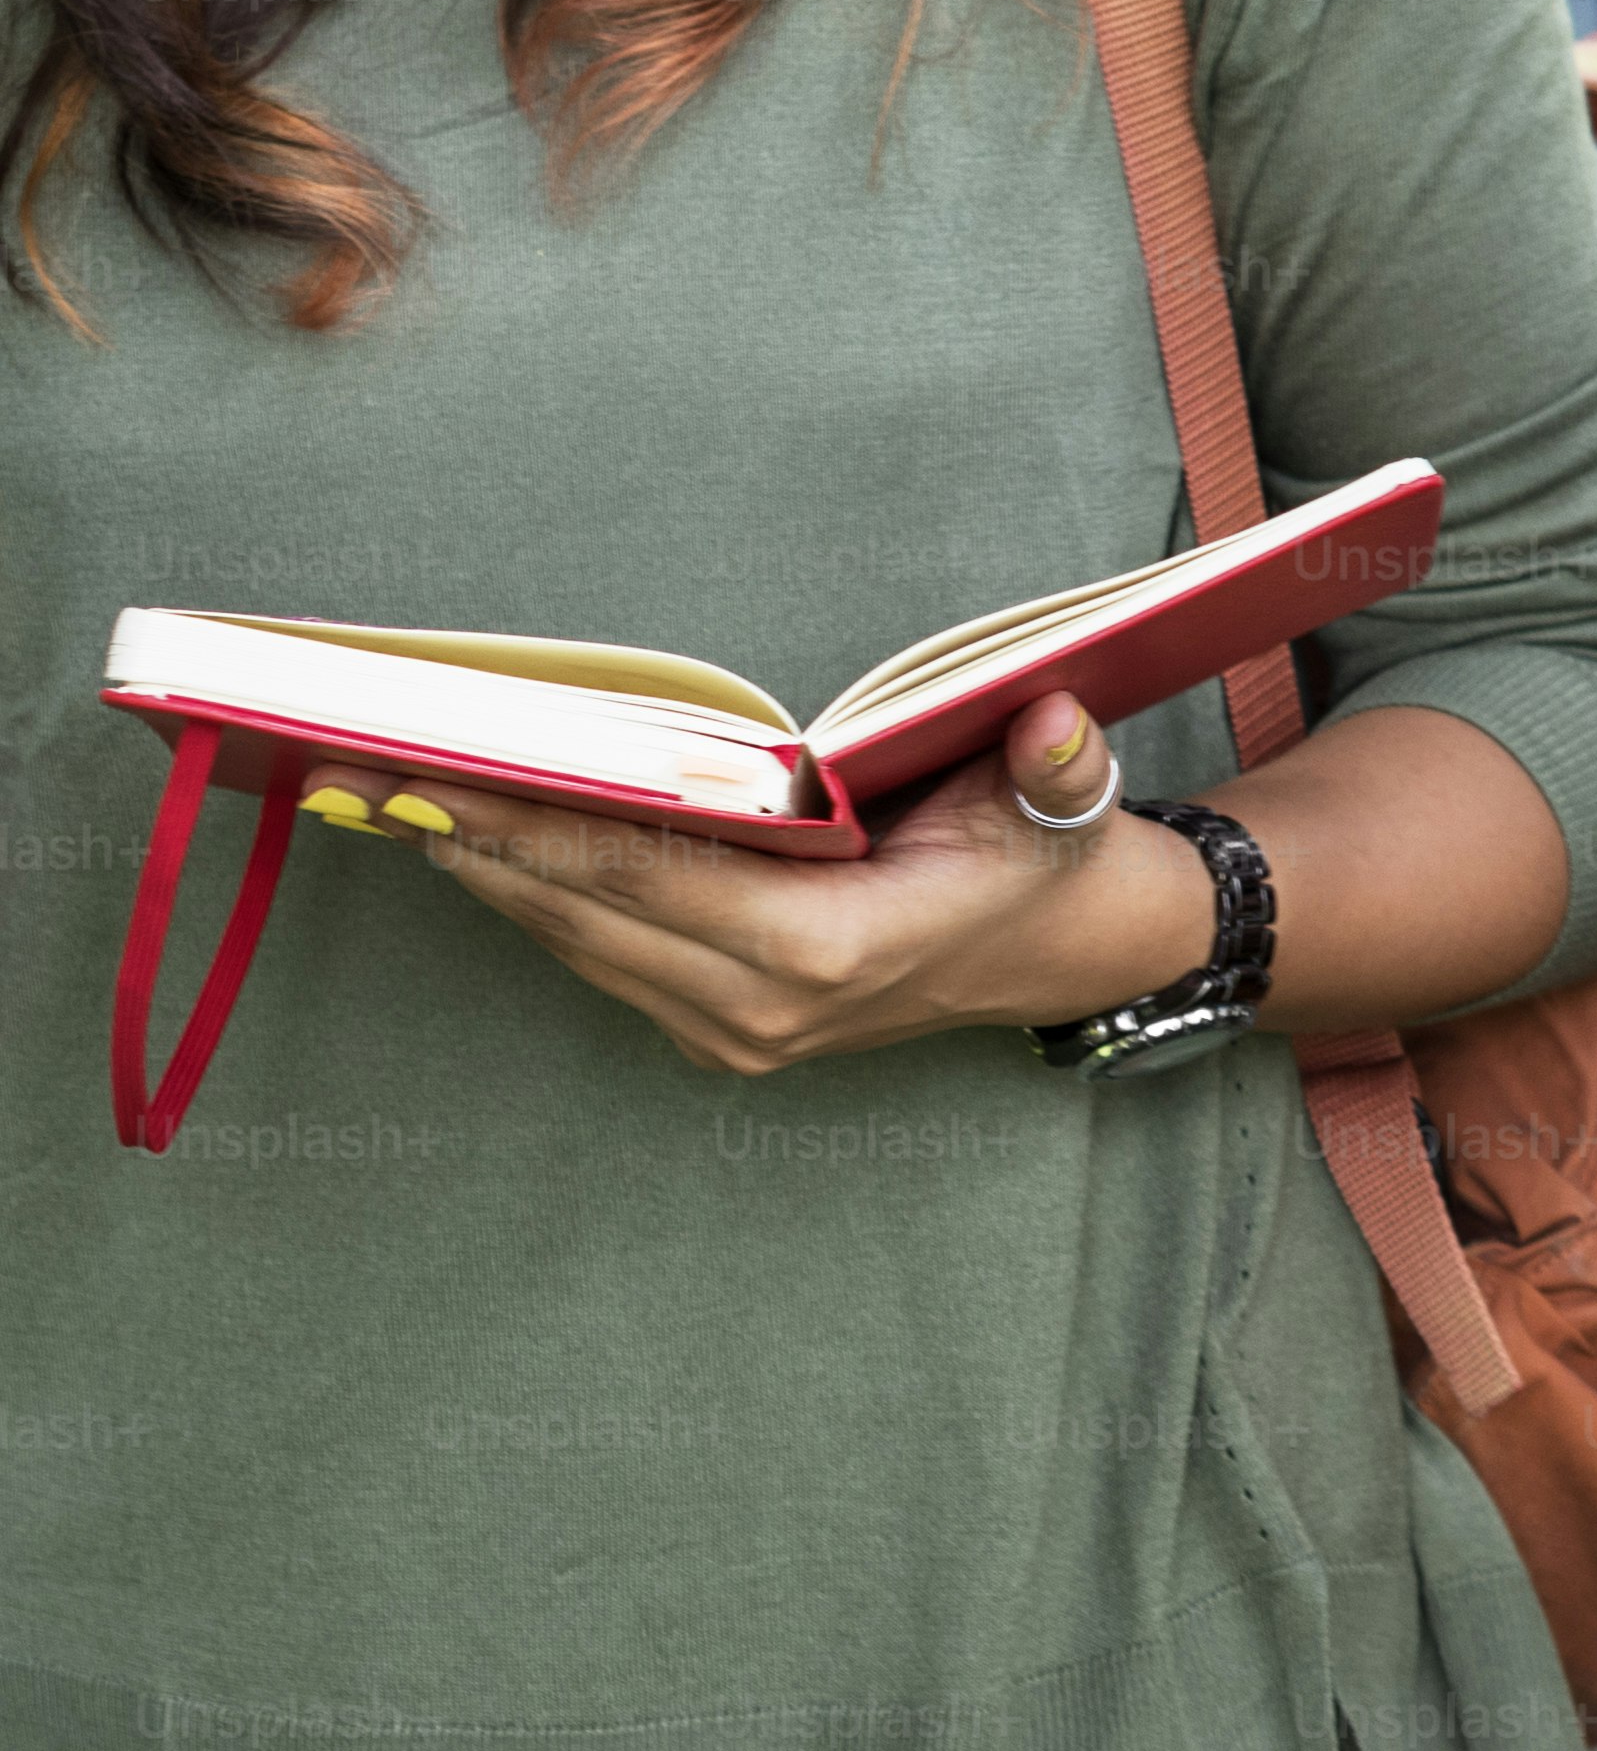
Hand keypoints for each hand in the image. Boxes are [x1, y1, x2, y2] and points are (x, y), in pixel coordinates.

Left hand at [337, 697, 1206, 1075]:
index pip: (661, 880)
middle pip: (592, 916)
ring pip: (582, 946)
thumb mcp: (1060, 803)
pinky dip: (542, 902)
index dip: (555, 830)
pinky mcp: (719, 1034)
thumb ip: (1054, 765)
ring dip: (495, 875)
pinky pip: (606, 962)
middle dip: (487, 842)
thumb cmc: (1042, 865)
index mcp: (838, 948)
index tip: (460, 781)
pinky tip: (487, 846)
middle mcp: (769, 1009)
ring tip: (405, 797)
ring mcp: (738, 1034)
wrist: (1060, 957)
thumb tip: (1052, 716)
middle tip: (381, 771)